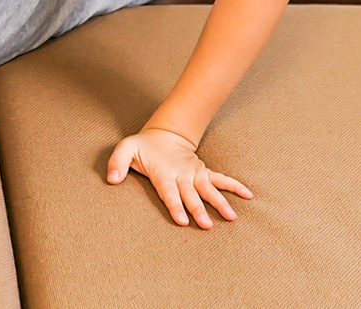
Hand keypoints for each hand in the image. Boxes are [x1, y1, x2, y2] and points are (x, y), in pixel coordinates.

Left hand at [106, 127, 251, 229]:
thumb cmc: (142, 147)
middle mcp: (181, 174)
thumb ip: (117, 163)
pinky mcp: (203, 172)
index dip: (175, 206)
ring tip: (231, 217)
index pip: (169, 192)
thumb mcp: (125, 149)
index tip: (182, 221)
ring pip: (209, 189)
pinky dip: (235, 186)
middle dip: (198, 210)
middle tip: (206, 226)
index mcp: (163, 173)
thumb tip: (111, 179)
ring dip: (219, 202)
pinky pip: (221, 179)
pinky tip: (248, 196)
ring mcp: (194, 173)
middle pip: (191, 195)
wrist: (164, 134)